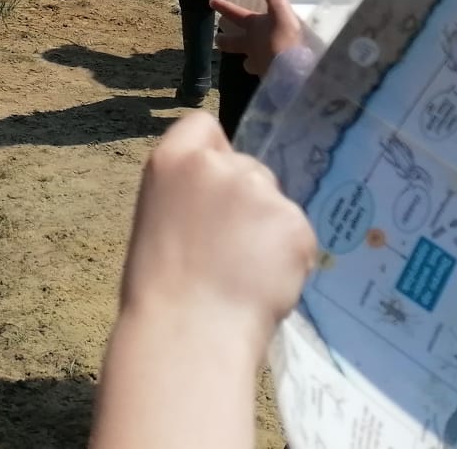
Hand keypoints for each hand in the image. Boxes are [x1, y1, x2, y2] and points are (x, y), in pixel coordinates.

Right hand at [116, 113, 315, 338]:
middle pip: (247, 167)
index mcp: (172, 160)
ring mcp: (258, 190)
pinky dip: (289, 258)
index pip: (202, 125)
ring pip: (275, 203)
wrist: (188, 332)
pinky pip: (298, 234)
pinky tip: (263, 284)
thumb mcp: (158, 219)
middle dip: (247, 199)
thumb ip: (190, 194)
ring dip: (270, 230)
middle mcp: (217, 164)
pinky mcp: (293, 221)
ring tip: (244, 274)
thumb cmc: (160, 289)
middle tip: (229, 249)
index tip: (214, 183)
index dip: (214, 151)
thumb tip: (220, 200)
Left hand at [213, 0, 302, 76]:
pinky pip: (262, 73)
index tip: (210, 2)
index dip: (223, 7)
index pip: (234, 13)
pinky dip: (264, 71)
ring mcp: (257, 63)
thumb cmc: (285, 37)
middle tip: (218, 39)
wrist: (293, 70)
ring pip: (246, 62)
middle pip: (230, 44)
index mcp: (252, 26)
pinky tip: (271, 71)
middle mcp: (249, 45)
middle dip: (223, 41)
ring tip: (249, 61)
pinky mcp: (267, 77)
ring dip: (246, 60)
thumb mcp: (281, 11)